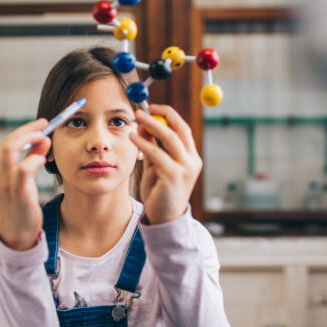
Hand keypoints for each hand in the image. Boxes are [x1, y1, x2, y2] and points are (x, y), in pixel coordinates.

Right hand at [0, 119, 50, 249]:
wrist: (16, 233)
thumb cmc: (19, 205)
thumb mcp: (21, 179)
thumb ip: (31, 157)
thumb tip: (44, 139)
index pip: (5, 142)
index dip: (23, 131)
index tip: (40, 125)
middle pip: (7, 142)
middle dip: (28, 130)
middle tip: (45, 125)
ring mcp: (2, 183)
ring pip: (10, 149)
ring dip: (30, 138)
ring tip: (45, 137)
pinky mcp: (16, 192)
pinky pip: (25, 168)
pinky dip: (35, 158)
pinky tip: (43, 159)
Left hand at [129, 105, 202, 224]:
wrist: (164, 219)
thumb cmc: (159, 192)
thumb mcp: (155, 166)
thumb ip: (151, 147)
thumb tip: (142, 126)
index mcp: (191, 157)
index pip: (182, 129)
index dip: (168, 114)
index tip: (152, 106)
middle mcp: (192, 161)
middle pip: (178, 129)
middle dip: (160, 115)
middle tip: (142, 109)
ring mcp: (186, 169)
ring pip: (169, 138)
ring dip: (151, 125)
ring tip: (136, 118)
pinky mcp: (174, 176)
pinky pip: (157, 153)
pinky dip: (144, 143)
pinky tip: (133, 138)